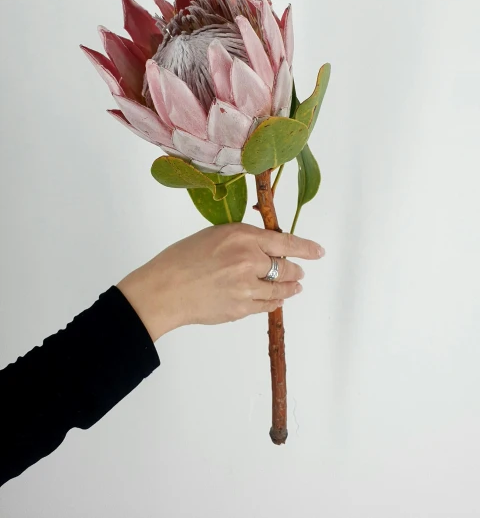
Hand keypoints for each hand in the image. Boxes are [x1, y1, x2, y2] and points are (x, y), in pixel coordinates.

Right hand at [117, 223, 324, 341]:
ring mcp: (246, 287)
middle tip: (299, 271)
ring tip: (295, 287)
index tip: (318, 251)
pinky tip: (276, 300)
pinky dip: (274, 302)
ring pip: (281, 290)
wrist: (164, 290)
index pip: (284, 242)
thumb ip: (242, 239)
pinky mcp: (241, 309)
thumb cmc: (182, 258)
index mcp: (242, 236)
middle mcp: (249, 260)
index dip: (305, 248)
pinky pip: (267, 306)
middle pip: (286, 267)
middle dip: (295, 270)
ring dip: (290, 288)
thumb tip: (265, 246)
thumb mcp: (215, 235)